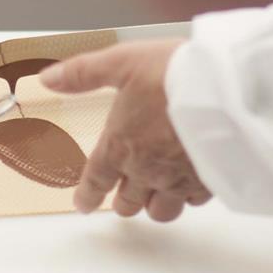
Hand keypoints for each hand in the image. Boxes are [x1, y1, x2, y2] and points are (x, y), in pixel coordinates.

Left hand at [39, 40, 210, 220]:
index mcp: (120, 145)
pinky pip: (194, 200)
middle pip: (128, 202)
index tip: (83, 204)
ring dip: (154, 205)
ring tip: (154, 196)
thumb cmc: (173, 75)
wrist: (224, 89)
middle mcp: (147, 169)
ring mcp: (178, 179)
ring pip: (161, 210)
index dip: (87, 196)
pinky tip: (191, 183)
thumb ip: (84, 73)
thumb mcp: (122, 62)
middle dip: (122, 201)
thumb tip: (49, 78)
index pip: (96, 180)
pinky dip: (189, 196)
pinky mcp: (208, 180)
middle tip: (121, 197)